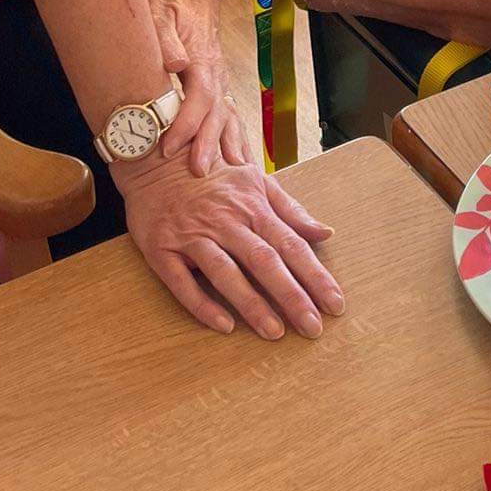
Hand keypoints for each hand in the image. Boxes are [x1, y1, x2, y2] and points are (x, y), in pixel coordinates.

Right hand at [116, 146, 344, 338]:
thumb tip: (325, 233)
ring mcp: (192, 236)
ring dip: (252, 304)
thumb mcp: (255, 182)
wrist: (155, 158)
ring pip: (226, 273)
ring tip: (275, 332)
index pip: (291, 246)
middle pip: (264, 261)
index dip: (314, 275)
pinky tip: (224, 326)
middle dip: (291, 296)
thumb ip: (290, 210)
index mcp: (252, 207)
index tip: (335, 303)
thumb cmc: (213, 174)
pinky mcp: (162, 250)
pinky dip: (202, 305)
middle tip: (313, 329)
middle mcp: (226, 222)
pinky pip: (182, 282)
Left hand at [151, 0, 250, 173]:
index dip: (186, 125)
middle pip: (217, 115)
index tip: (169, 147)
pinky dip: (236, 140)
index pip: (199, 98)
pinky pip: (230, 117)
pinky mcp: (219, 88)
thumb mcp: (161, 13)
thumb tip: (175, 63)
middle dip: (208, 145)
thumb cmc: (174, 4)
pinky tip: (240, 161)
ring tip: (231, 174)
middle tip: (198, 172)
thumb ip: (166, 39)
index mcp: (202, 61)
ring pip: (228, 118)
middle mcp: (216, 75)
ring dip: (227, 146)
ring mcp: (221, 82)